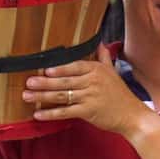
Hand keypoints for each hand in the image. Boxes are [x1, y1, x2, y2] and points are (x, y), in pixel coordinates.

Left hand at [23, 43, 149, 136]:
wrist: (132, 115)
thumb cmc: (121, 95)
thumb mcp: (113, 73)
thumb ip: (104, 58)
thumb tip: (100, 43)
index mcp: (96, 70)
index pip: (73, 66)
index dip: (58, 68)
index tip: (43, 69)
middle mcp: (92, 82)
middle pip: (64, 81)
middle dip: (44, 82)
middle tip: (28, 82)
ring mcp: (89, 97)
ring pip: (61, 96)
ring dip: (42, 96)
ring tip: (27, 96)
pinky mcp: (88, 112)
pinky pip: (65, 112)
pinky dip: (51, 114)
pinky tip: (38, 115)